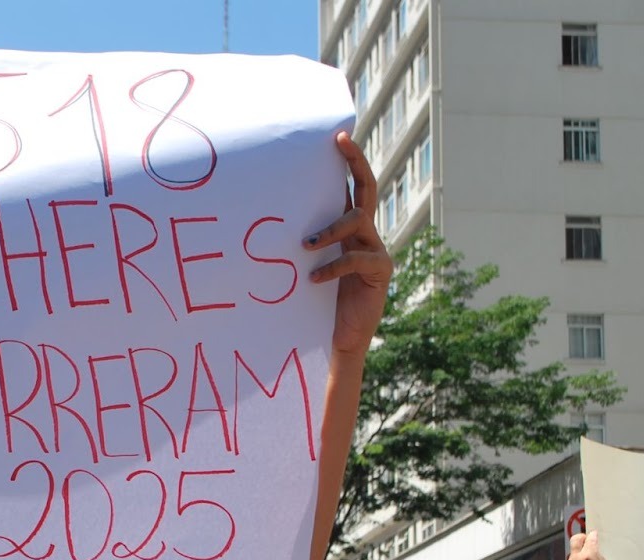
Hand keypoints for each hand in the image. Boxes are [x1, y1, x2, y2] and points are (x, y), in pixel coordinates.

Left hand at [305, 131, 391, 361]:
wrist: (338, 340)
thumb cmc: (317, 304)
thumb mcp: (306, 267)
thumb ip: (301, 244)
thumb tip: (264, 219)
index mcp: (348, 230)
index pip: (352, 187)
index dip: (349, 161)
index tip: (337, 136)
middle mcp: (365, 235)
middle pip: (366, 190)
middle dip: (355, 163)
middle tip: (341, 144)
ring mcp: (375, 251)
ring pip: (358, 222)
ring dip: (330, 229)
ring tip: (306, 245)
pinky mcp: (379, 272)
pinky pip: (356, 259)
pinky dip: (332, 266)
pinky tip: (313, 278)